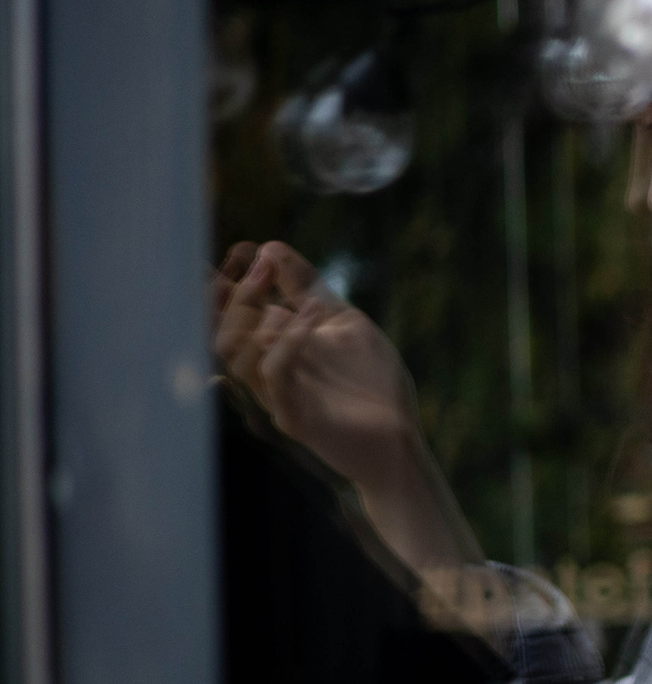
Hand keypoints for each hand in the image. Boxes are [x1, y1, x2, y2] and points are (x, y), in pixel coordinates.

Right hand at [212, 241, 417, 486]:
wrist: (399, 437)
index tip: (243, 247)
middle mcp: (264, 371)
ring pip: (236, 352)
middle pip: (221, 330)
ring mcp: (275, 395)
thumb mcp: (343, 322)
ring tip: (286, 283)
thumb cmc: (370, 382)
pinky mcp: (294, 416)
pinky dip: (288, 340)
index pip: (230, 313)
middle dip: (236, 293)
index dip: (224, 281)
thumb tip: (272, 246)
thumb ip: (309, 288)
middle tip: (261, 262)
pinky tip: (312, 313)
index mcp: (271, 347)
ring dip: (257, 312)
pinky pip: (275, 375)